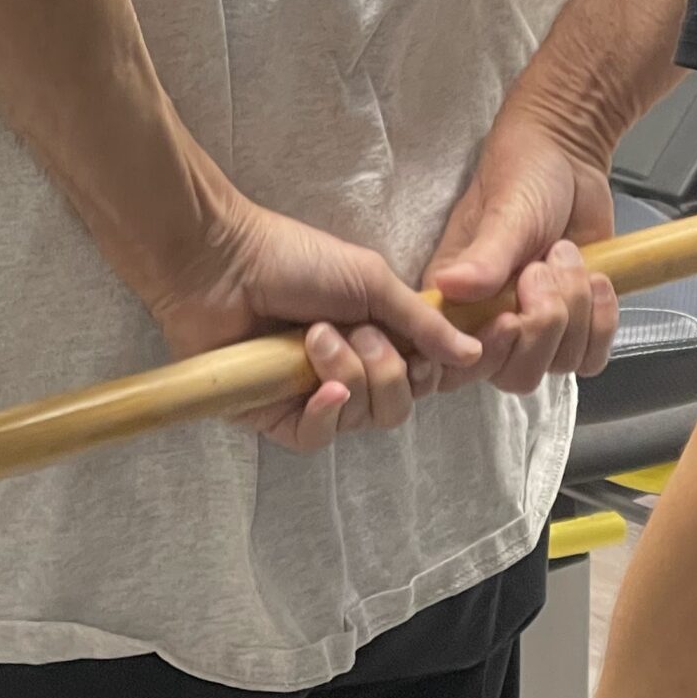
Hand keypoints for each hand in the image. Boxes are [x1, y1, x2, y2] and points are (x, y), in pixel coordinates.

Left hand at [153, 192, 481, 453]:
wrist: (223, 263)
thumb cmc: (296, 259)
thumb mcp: (371, 280)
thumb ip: (422, 322)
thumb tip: (473, 352)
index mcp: (376, 335)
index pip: (427, 371)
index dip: (448, 367)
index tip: (470, 347)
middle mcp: (350, 370)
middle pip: (399, 405)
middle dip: (389, 371)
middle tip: (360, 332)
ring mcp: (311, 397)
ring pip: (362, 419)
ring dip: (349, 374)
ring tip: (316, 337)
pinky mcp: (275, 417)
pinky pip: (317, 437)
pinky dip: (326, 413)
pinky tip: (321, 388)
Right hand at [422, 110, 621, 395]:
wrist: (570, 158)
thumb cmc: (523, 177)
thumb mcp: (505, 214)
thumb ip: (484, 256)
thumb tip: (450, 287)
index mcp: (455, 302)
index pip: (458, 363)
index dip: (489, 353)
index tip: (511, 317)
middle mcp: (490, 324)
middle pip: (515, 375)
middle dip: (542, 326)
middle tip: (543, 268)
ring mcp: (535, 327)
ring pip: (558, 365)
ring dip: (576, 311)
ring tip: (569, 256)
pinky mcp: (574, 324)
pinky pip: (591, 357)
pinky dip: (603, 322)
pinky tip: (598, 280)